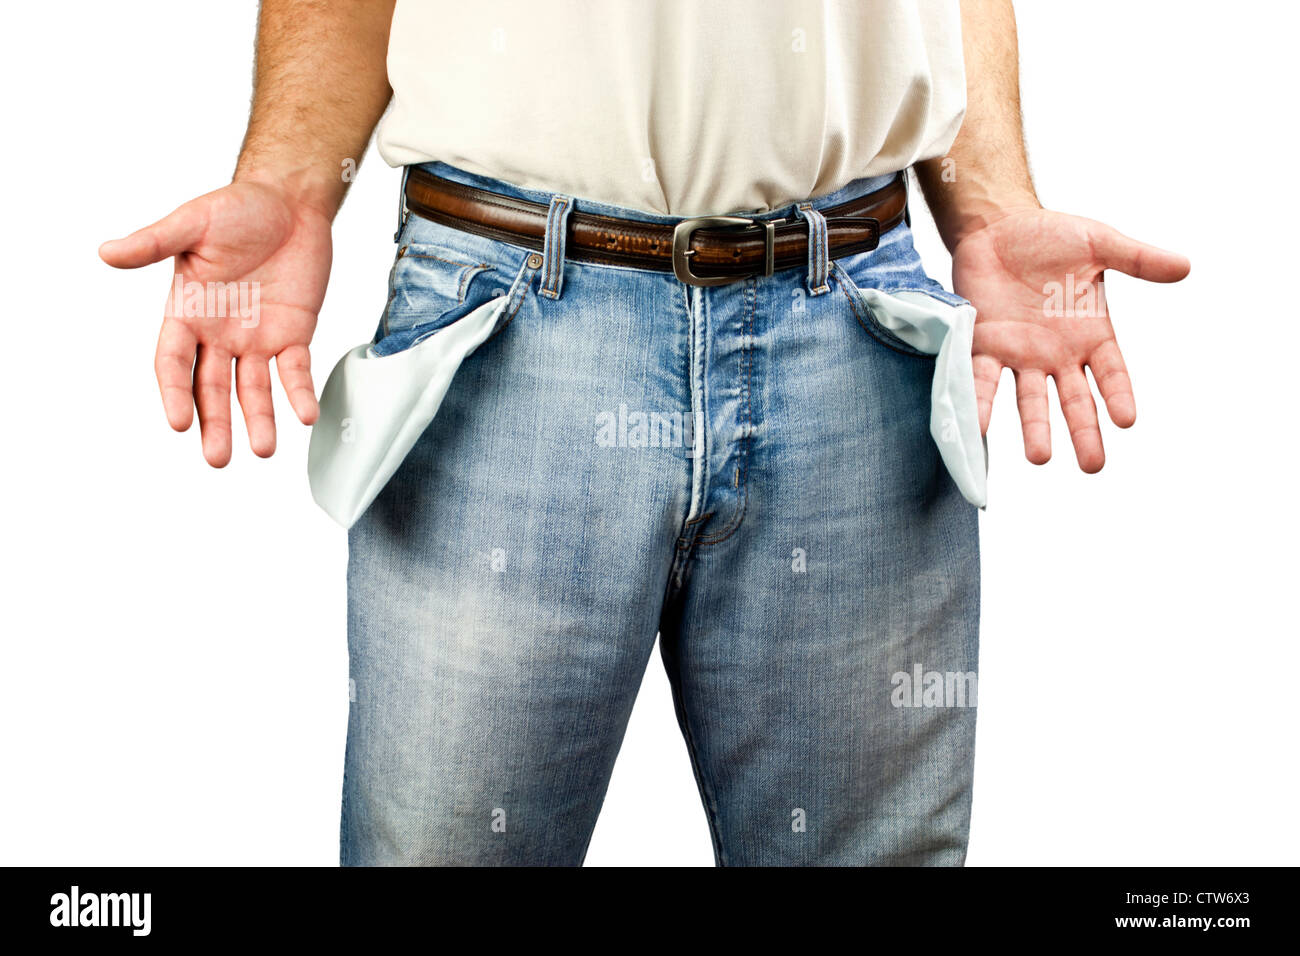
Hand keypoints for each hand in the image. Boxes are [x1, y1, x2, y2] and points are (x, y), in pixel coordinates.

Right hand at [100, 180, 331, 465]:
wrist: (289, 202)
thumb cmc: (237, 209)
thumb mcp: (192, 224)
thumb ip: (154, 243)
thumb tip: (107, 252)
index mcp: (187, 312)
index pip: (174, 363)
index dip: (176, 392)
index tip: (178, 422)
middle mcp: (219, 334)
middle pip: (213, 388)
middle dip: (215, 423)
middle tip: (218, 458)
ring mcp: (257, 338)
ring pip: (254, 389)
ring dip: (257, 420)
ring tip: (264, 449)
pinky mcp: (293, 334)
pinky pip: (296, 371)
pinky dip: (300, 393)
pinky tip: (305, 414)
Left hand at [951, 208, 1189, 471]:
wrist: (997, 226)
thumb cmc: (1050, 237)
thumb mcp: (1099, 243)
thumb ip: (1137, 259)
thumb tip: (1184, 267)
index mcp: (1090, 334)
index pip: (1111, 373)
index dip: (1118, 395)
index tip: (1127, 420)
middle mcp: (1056, 354)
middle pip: (1074, 400)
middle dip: (1083, 432)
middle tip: (1092, 465)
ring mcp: (1020, 354)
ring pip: (1029, 399)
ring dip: (1034, 428)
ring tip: (1039, 457)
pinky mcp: (983, 345)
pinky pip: (980, 378)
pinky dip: (979, 401)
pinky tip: (977, 426)